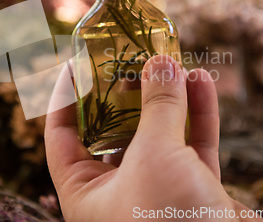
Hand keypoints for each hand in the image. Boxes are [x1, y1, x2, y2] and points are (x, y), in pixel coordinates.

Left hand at [45, 55, 262, 220]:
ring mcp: (157, 191)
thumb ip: (159, 108)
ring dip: (168, 98)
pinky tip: (201, 83)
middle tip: (132, 58)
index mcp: (86, 193)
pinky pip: (192, 146)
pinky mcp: (193, 192)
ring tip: (172, 61)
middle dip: (126, 92)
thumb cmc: (169, 220)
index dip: (65, 98)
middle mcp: (118, 192)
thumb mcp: (156, 156)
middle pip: (114, 130)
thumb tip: (161, 63)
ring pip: (158, 135)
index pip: (61, 136)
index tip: (75, 63)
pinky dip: (198, 116)